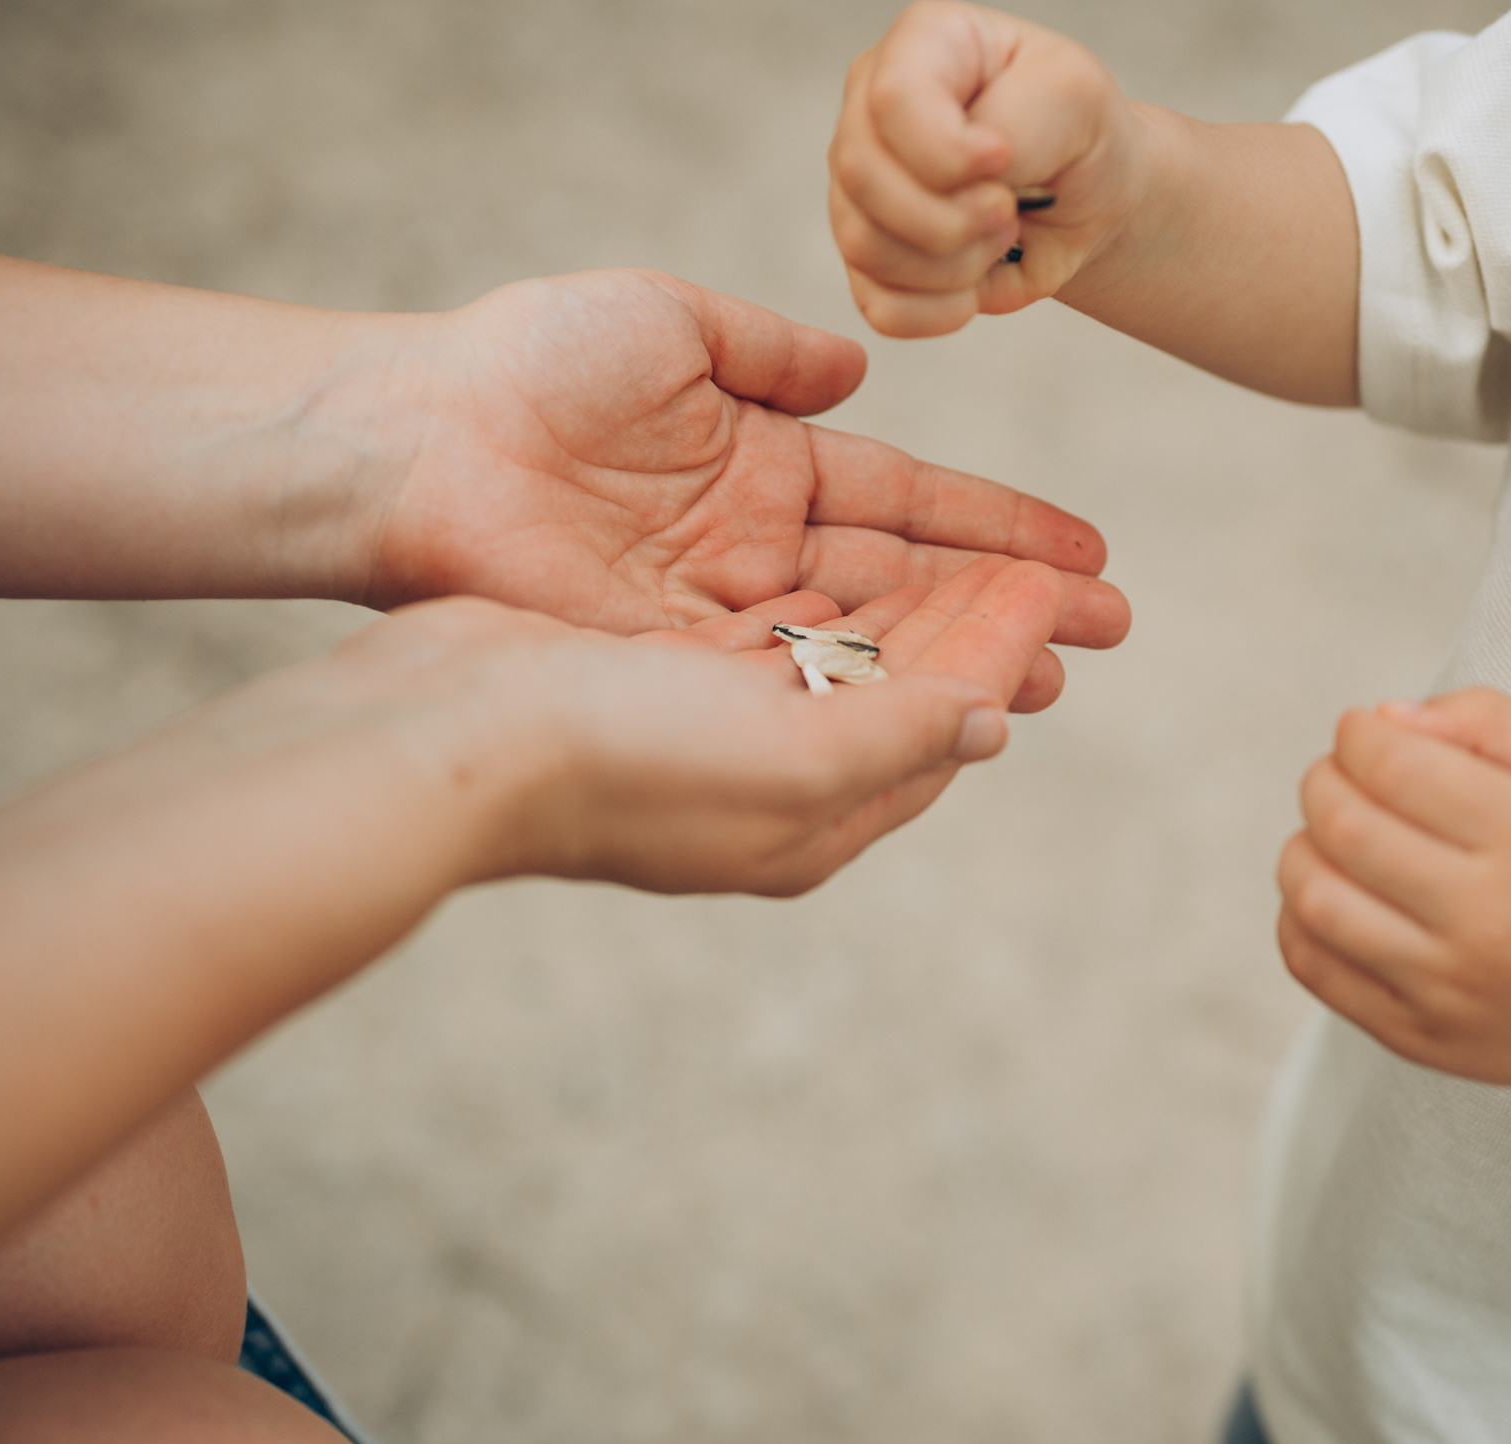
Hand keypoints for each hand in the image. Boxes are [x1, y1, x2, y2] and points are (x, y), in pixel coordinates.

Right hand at [337, 556, 1065, 897]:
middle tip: (1066, 576)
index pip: (937, 727)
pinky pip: (766, 628)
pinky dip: (820, 591)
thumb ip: (898, 734)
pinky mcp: (649, 674)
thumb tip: (990, 725)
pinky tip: (845, 556)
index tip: (1066, 593)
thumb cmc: (618, 758)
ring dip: (913, 602)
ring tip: (983, 556)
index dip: (1003, 655)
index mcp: (808, 819)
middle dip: (981, 627)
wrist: (445, 736)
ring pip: (839, 652)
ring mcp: (704, 727)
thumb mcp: (788, 757)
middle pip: (902, 687)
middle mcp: (765, 779)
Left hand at [359, 268, 1129, 677]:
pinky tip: (942, 704)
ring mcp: (719, 614)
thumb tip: (857, 372)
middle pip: (907, 584)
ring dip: (958, 660)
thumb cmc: (528, 364)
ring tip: (1051, 677)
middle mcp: (755, 547)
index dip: (996, 529)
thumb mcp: (668, 322)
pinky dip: (867, 693)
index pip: (907, 502)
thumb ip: (769, 353)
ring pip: (864, 644)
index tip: (1084, 552)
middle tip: (1105, 631)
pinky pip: (791, 682)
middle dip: (1007, 606)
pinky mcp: (676, 664)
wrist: (416, 441)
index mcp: (764, 462)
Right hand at [830, 3, 1146, 335]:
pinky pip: (881, 306)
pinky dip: (941, 310)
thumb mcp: (1076, 96)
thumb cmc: (1075, 132)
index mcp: (920, 46)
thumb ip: (1020, 117)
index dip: (948, 150)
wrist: (1084, 197)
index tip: (1004, 161)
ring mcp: (857, 189)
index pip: (893, 99)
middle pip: (865, 178)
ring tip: (1001, 236)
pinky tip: (976, 283)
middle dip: (954, 217)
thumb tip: (972, 169)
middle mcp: (869, 112)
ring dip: (955, 263)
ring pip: (867, 246)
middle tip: (1011, 209)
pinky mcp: (867, 260)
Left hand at [1273, 689, 1510, 1105]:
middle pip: (1344, 827)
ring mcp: (1447, 986)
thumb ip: (1488, 722)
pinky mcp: (1416, 1036)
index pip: (1395, 765)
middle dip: (1322, 782)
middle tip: (1339, 776)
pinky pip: (1314, 969)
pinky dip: (1297, 920)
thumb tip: (1383, 718)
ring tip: (1330, 837)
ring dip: (1301, 850)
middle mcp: (1488, 918)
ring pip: (1315, 900)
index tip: (1362, 731)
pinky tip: (1333, 894)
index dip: (1357, 734)